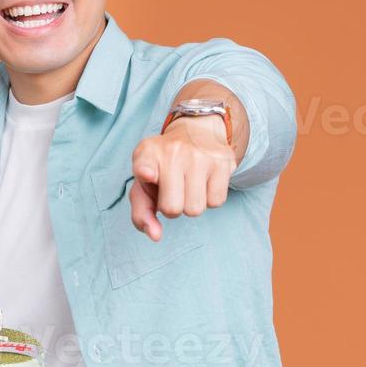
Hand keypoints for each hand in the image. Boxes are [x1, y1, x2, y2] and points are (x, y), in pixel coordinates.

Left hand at [128, 116, 236, 240]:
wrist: (196, 131)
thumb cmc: (164, 167)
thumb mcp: (144, 183)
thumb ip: (141, 212)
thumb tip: (155, 235)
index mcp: (148, 153)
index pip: (144, 164)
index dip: (145, 171)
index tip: (146, 174)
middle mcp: (173, 151)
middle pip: (172, 209)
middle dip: (173, 208)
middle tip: (174, 190)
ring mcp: (200, 156)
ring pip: (196, 209)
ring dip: (192, 205)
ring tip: (189, 185)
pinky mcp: (223, 162)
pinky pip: (216, 202)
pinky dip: (210, 198)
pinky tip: (204, 182)